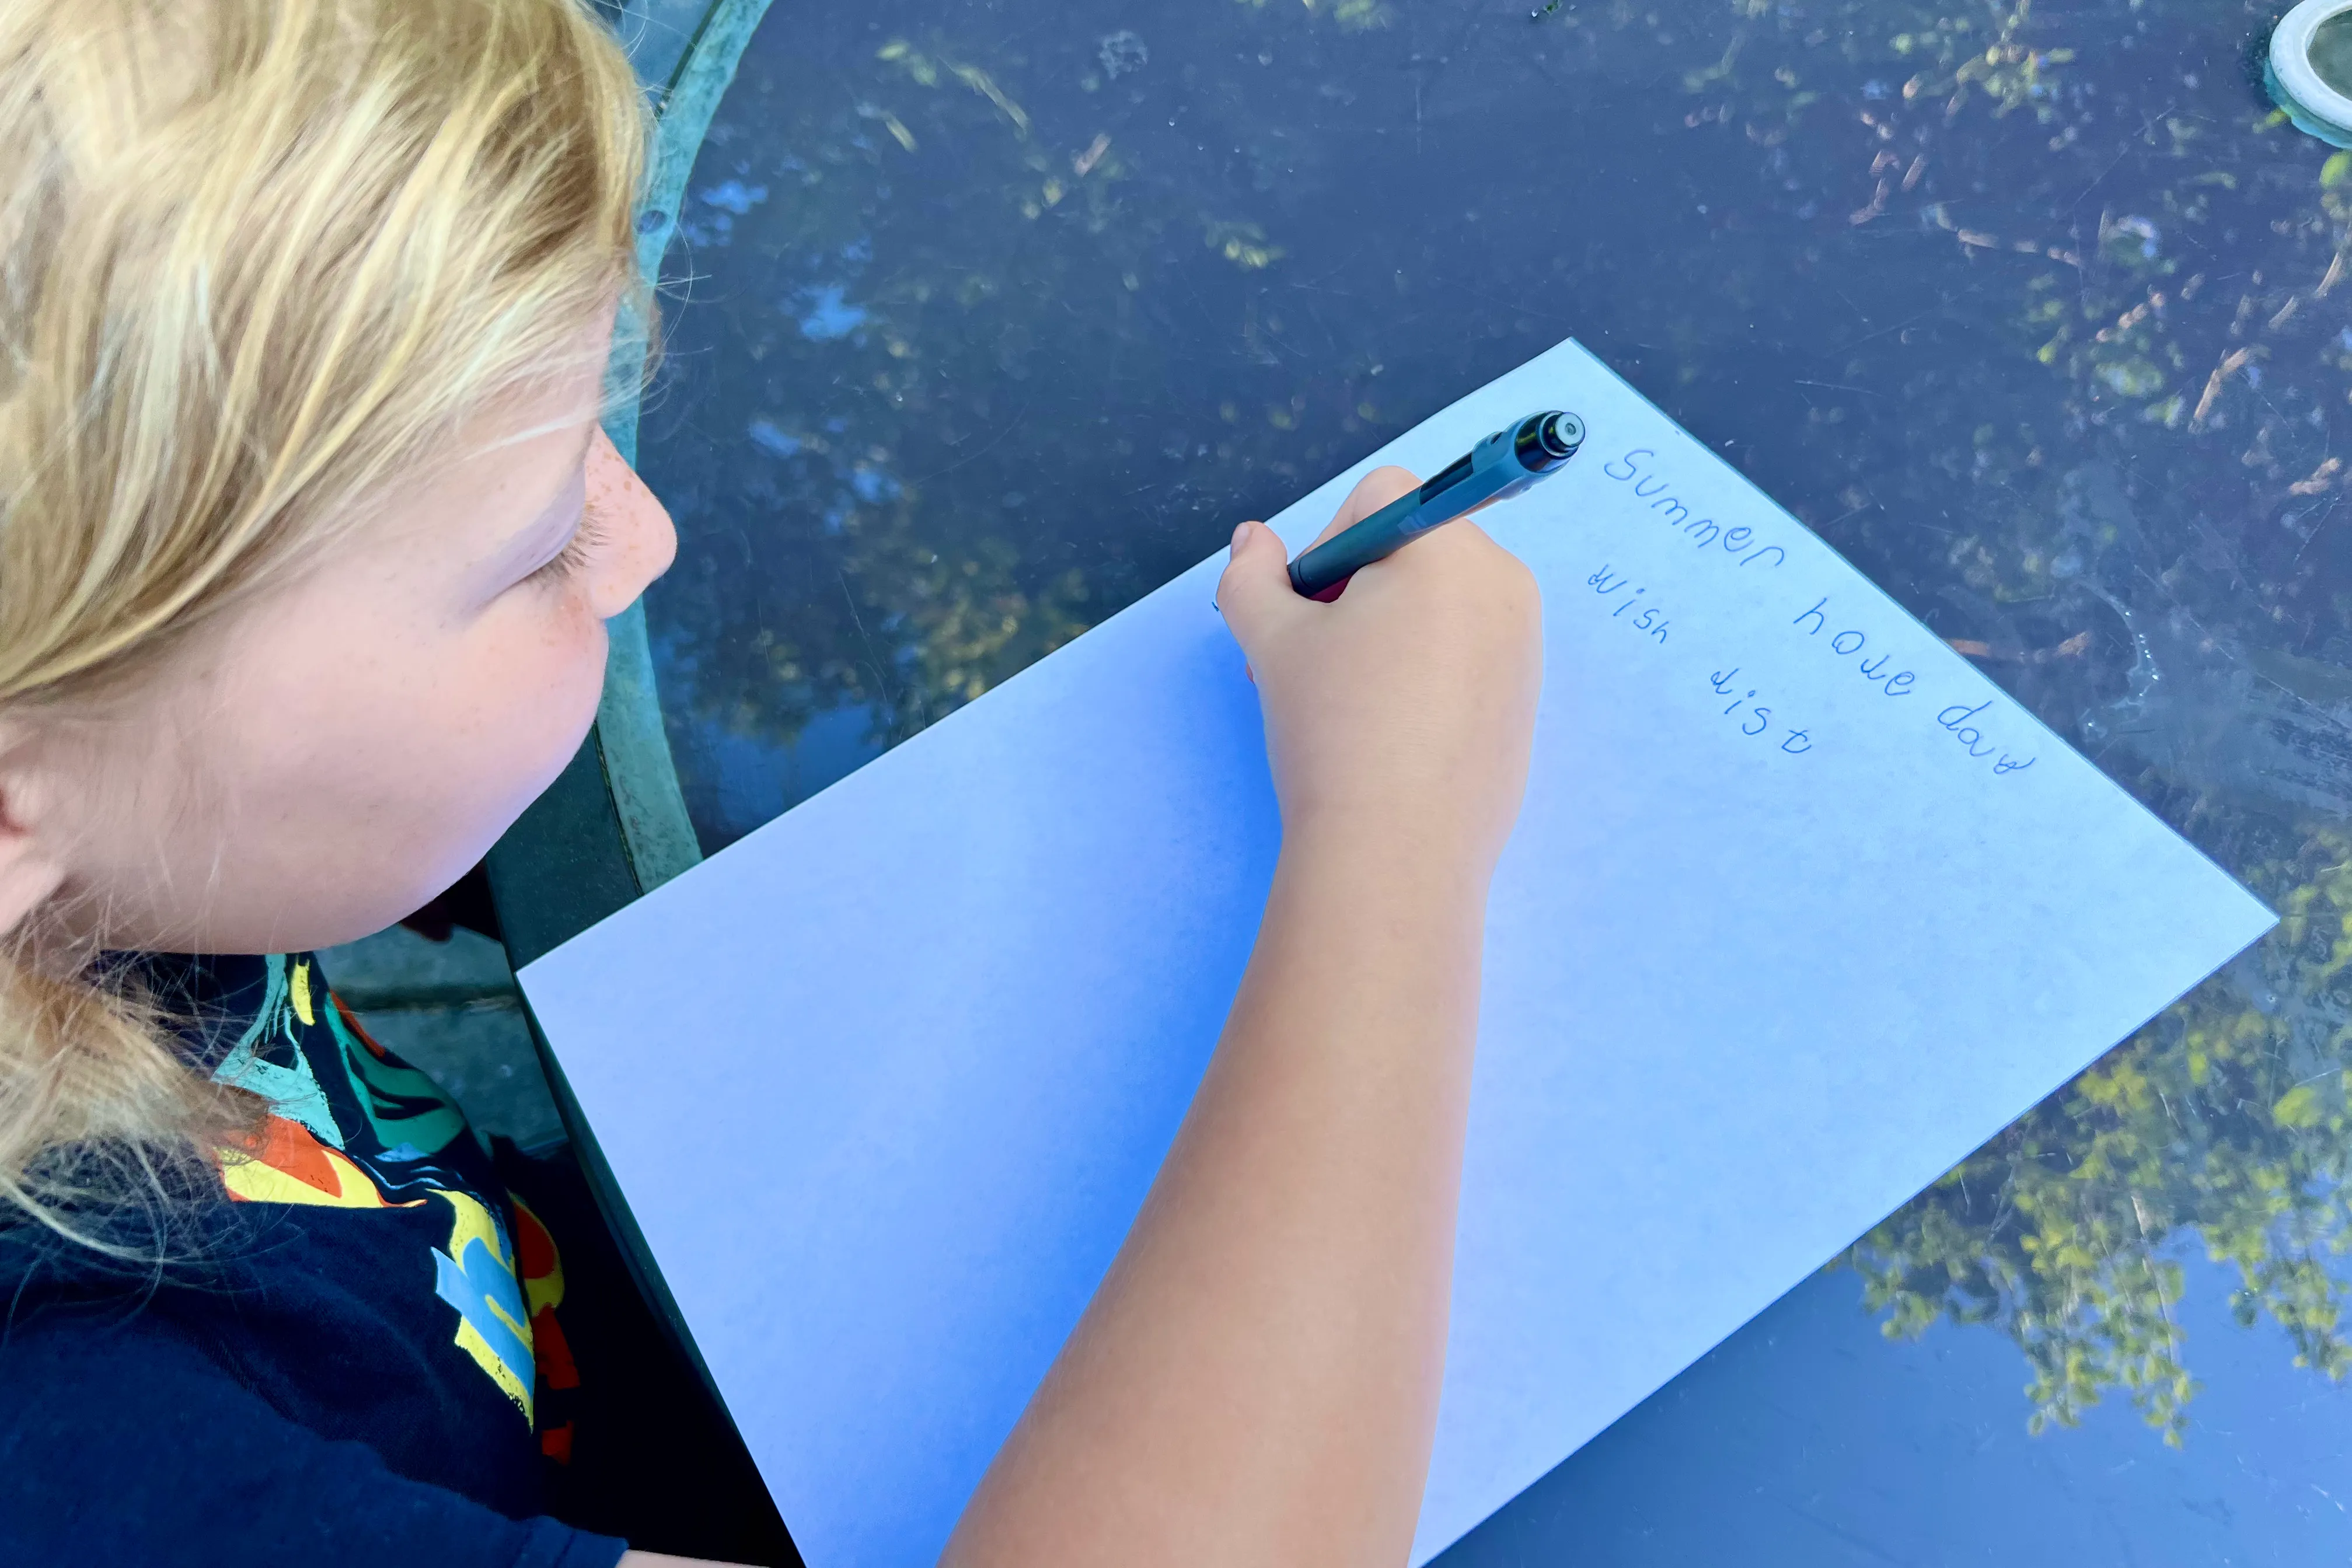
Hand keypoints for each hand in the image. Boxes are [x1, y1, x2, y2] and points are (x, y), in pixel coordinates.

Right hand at [1216, 466, 1542, 875]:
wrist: (1396, 852)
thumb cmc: (1334, 730)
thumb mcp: (1271, 641)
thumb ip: (1251, 576)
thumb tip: (1252, 540)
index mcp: (1448, 549)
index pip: (1379, 498)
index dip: (1328, 547)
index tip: (1311, 616)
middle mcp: (1502, 583)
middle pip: (1412, 547)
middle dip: (1356, 590)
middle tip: (1320, 663)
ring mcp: (1524, 645)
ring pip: (1438, 602)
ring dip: (1386, 631)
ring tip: (1352, 703)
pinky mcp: (1525, 699)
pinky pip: (1466, 653)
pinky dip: (1423, 671)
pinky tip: (1392, 732)